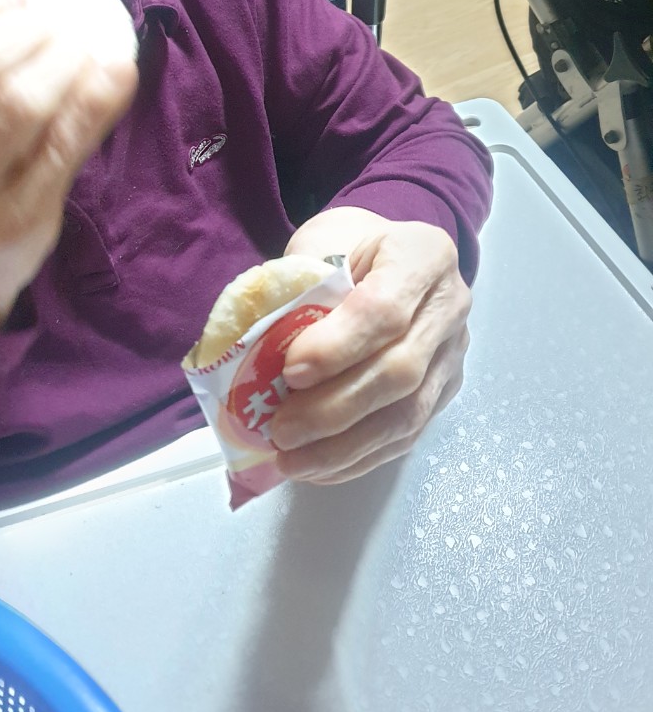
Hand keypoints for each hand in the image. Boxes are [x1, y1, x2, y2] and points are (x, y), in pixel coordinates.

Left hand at [270, 207, 470, 483]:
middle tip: (281, 430)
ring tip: (291, 461)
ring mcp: (453, 353)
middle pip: (400, 370)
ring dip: (344, 446)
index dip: (337, 347)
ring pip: (407, 413)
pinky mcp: (445, 390)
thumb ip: (298, 288)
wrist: (385, 254)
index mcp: (423, 255)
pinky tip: (318, 467)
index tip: (290, 372)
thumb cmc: (346, 246)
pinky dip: (359, 456)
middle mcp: (450, 306)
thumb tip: (257, 354)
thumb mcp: (319, 244)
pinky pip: (406, 435)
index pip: (385, 310)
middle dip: (335, 408)